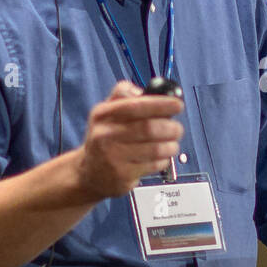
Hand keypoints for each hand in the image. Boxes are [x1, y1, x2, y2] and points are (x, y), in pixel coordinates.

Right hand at [75, 80, 183, 200]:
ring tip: (172, 144)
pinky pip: (153, 165)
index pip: (135, 105)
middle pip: (148, 128)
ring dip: (171, 146)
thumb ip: (123, 95)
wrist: (88, 173)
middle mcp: (105, 135)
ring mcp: (113, 157)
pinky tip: (161, 158)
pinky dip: (164, 160)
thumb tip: (144, 90)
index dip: (161, 104)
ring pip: (155, 149)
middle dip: (171, 128)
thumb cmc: (105, 138)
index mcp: (103, 114)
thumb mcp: (106, 112)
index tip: (177, 105)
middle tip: (178, 129)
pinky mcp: (122, 175)